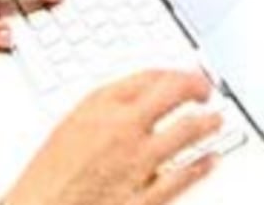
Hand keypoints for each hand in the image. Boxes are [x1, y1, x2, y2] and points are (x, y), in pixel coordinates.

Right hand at [3, 71, 221, 204]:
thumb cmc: (47, 177)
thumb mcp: (69, 127)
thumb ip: (104, 110)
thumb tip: (136, 99)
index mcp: (99, 106)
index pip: (149, 76)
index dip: (173, 72)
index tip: (183, 74)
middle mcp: (122, 128)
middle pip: (174, 94)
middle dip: (198, 87)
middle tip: (206, 90)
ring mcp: (136, 162)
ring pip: (187, 132)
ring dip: (208, 123)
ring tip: (216, 120)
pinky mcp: (144, 197)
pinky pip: (182, 177)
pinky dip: (201, 166)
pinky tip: (209, 159)